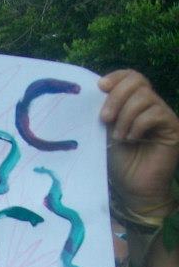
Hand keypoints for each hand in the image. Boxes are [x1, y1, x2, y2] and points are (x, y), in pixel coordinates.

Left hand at [99, 70, 178, 215]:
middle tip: (104, 118)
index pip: (131, 77)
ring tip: (118, 137)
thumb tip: (95, 92)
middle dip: (116, 97)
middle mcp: (150, 105)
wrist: (132, 189)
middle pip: (138, 81)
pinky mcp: (172, 127)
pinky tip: (131, 140)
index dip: (117, 77)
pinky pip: (155, 113)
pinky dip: (139, 125)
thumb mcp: (105, 133)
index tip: (100, 87)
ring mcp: (163, 115)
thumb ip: (105, 112)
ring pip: (145, 97)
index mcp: (133, 103)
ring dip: (125, 116)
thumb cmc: (118, 163)